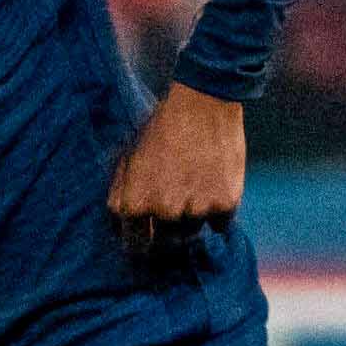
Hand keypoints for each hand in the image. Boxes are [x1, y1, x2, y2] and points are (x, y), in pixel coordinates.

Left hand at [105, 85, 247, 252]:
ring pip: (193, 233)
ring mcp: (197, 210)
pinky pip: (221, 224)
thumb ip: (123, 192)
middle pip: (165, 243)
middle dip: (166, 233)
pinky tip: (213, 189)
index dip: (140, 240)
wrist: (203, 102)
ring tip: (192, 190)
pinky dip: (217, 213)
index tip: (146, 236)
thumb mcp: (130, 157)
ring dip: (191, 220)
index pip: (134, 244)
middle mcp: (165, 212)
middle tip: (172, 213)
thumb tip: (120, 220)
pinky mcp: (226, 204)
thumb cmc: (161, 126)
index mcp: (135, 203)